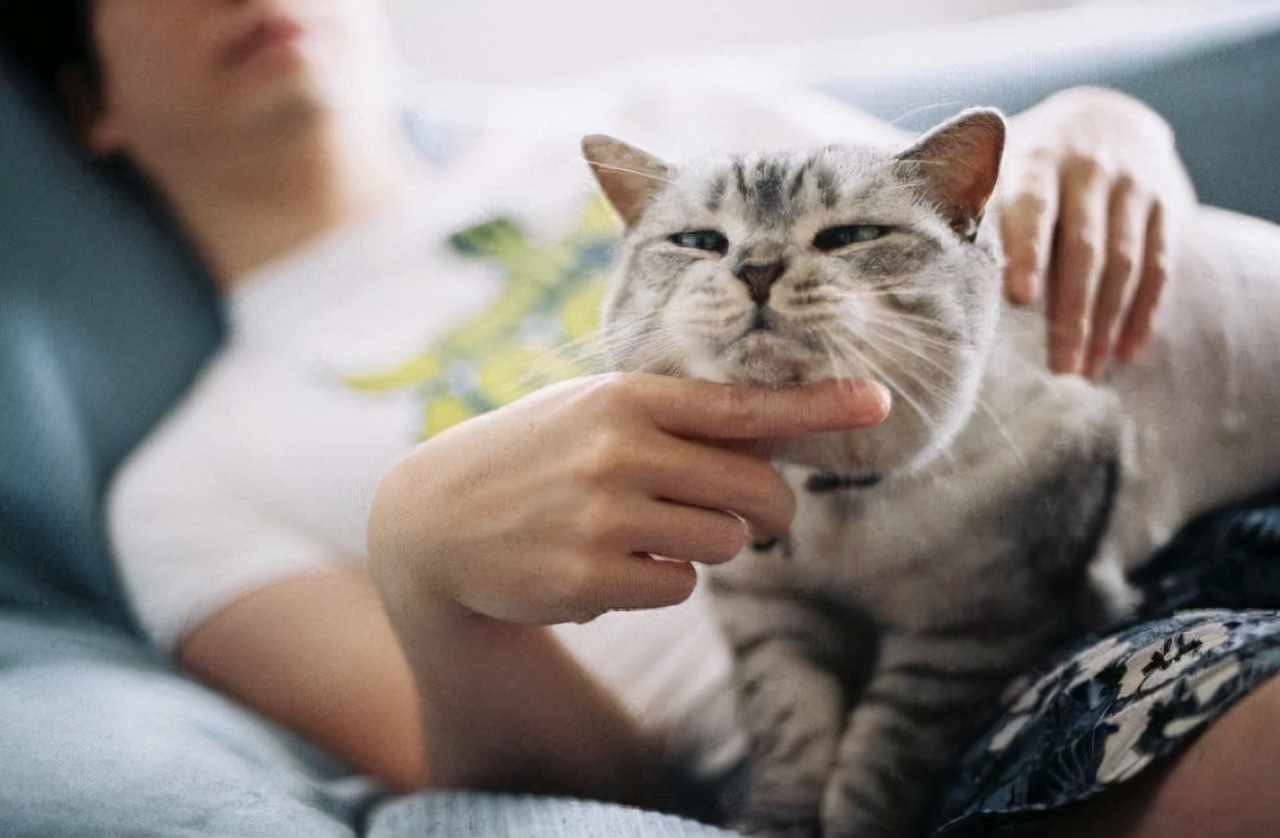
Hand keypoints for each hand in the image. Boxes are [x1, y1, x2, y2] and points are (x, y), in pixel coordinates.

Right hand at [367, 373, 889, 626]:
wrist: (434, 518)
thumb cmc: (537, 456)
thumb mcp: (599, 413)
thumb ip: (683, 420)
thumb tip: (782, 430)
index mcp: (628, 397)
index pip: (743, 403)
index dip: (817, 405)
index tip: (877, 402)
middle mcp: (619, 449)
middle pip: (755, 490)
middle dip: (767, 511)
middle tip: (748, 516)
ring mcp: (602, 515)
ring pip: (723, 542)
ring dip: (705, 545)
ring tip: (643, 530)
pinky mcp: (588, 577)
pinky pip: (678, 587)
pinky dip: (660, 580)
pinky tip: (607, 563)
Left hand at [996, 87, 1196, 377]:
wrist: (1106, 116)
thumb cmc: (1027, 164)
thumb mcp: (1000, 168)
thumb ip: (973, 209)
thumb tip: (933, 270)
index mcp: (1038, 160)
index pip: (1033, 208)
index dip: (1027, 251)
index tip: (1019, 298)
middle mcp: (1090, 170)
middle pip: (1084, 248)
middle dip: (1072, 312)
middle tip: (1059, 366)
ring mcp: (1133, 187)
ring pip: (1124, 262)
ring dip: (1106, 322)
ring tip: (1086, 371)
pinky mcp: (1168, 205)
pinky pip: (1160, 266)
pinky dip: (1143, 313)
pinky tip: (1126, 354)